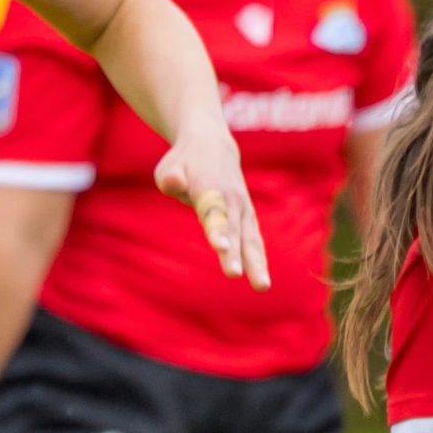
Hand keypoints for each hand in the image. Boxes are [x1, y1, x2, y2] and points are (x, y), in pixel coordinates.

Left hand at [153, 131, 270, 289]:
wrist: (212, 145)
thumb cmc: (184, 162)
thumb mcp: (170, 166)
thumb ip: (171, 177)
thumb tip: (173, 183)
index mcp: (210, 188)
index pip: (213, 213)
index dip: (217, 230)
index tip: (220, 247)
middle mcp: (232, 200)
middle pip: (234, 230)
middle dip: (235, 254)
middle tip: (235, 275)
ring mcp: (243, 209)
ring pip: (250, 239)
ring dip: (257, 263)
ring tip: (262, 287)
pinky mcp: (248, 217)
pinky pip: (255, 240)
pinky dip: (259, 258)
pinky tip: (261, 279)